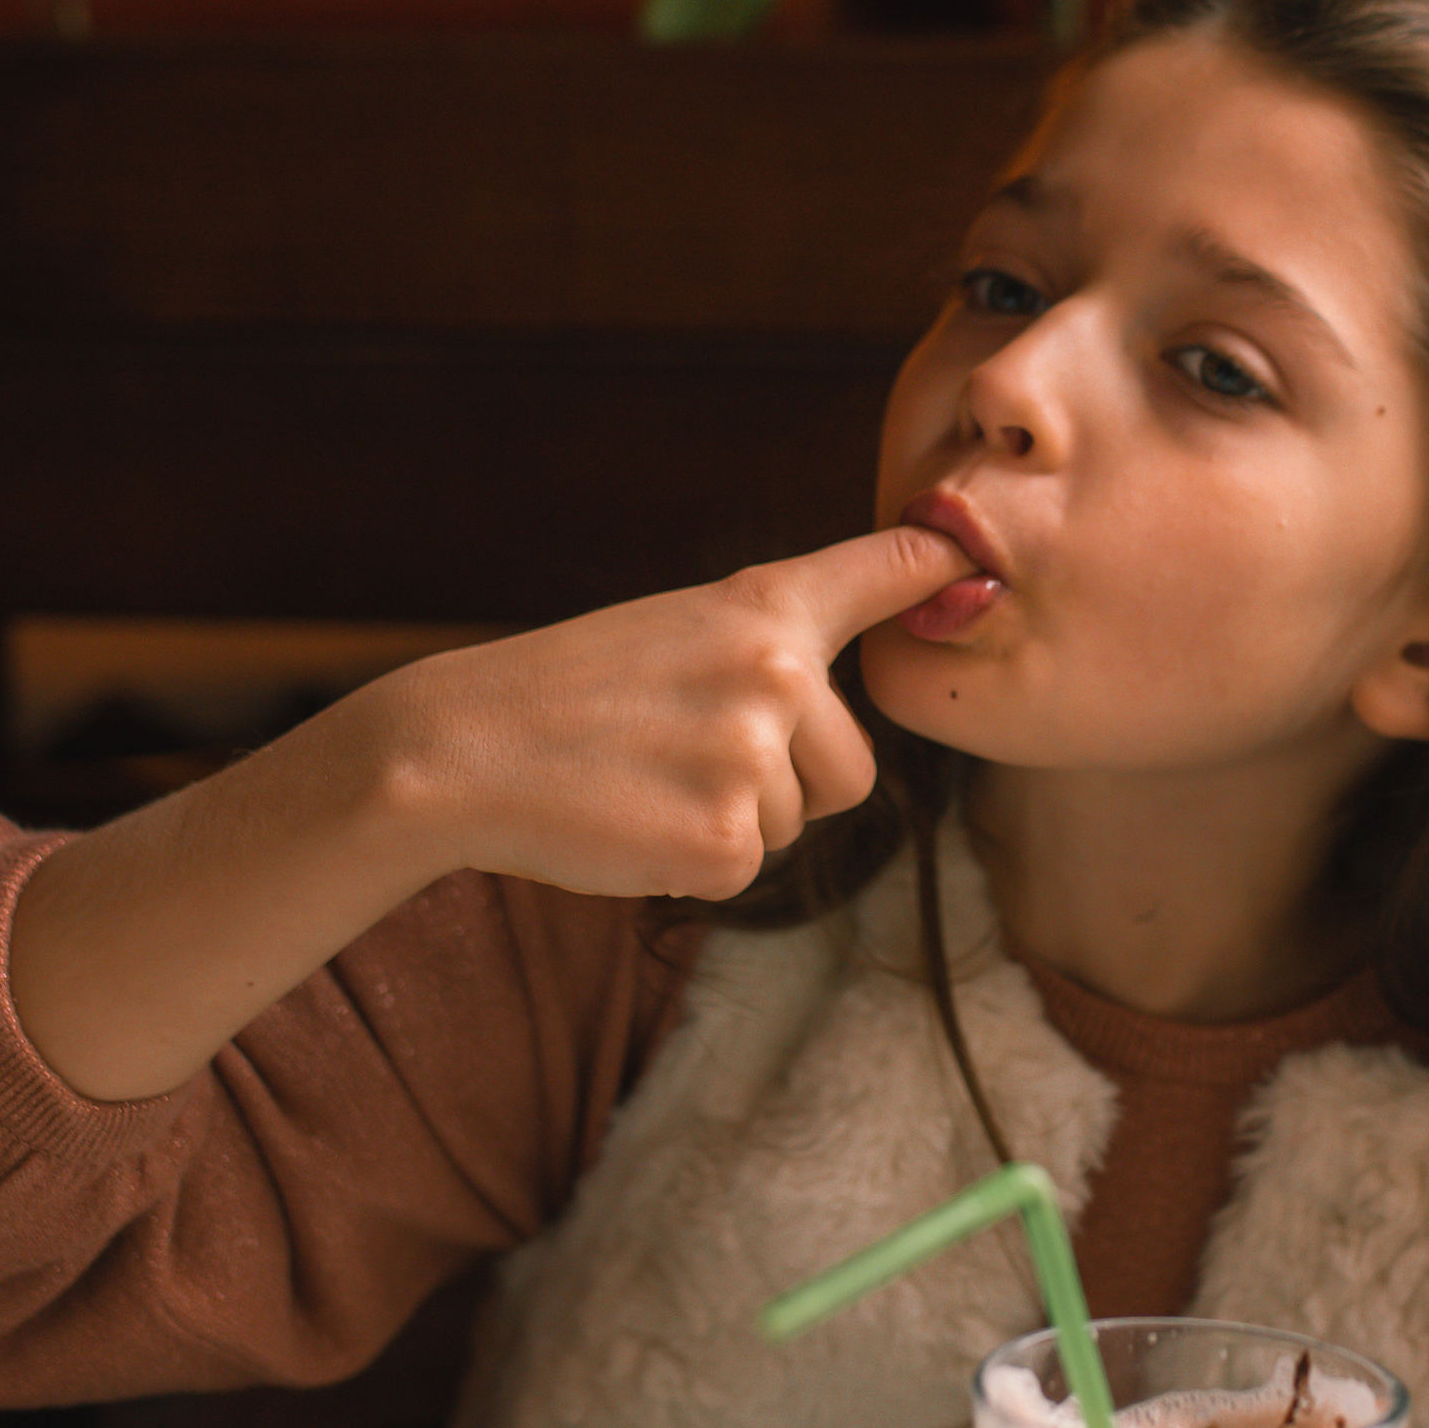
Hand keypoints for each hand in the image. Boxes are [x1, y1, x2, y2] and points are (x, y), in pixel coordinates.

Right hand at [393, 521, 972, 900]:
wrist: (462, 749)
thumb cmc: (569, 694)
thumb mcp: (679, 633)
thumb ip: (772, 646)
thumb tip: (838, 688)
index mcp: (764, 607)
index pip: (878, 572)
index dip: (935, 564)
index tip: (966, 557)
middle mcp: (776, 670)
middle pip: (851, 773)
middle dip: (784, 786)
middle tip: (679, 754)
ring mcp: (752, 754)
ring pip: (793, 826)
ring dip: (729, 823)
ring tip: (643, 779)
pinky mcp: (725, 837)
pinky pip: (745, 871)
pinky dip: (691, 865)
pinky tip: (632, 820)